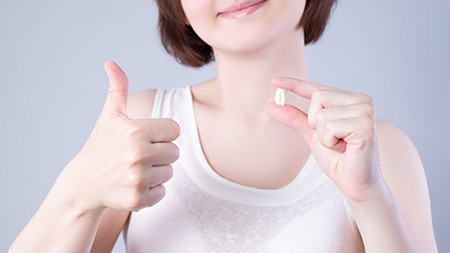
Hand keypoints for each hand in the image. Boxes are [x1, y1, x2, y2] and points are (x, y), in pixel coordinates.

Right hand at [59, 61, 179, 212]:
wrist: (84, 183)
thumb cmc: (101, 145)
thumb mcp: (110, 116)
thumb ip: (118, 88)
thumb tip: (110, 62)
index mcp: (135, 130)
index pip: (175, 129)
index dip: (162, 133)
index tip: (145, 137)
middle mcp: (137, 154)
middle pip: (175, 152)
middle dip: (161, 153)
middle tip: (139, 155)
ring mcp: (137, 178)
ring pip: (170, 172)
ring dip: (157, 172)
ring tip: (135, 170)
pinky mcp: (137, 199)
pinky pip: (163, 192)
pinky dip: (152, 191)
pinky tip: (134, 185)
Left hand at [266, 77, 383, 202]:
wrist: (355, 183)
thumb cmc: (338, 159)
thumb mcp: (312, 135)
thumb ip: (295, 119)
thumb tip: (271, 105)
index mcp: (351, 100)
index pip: (318, 89)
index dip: (295, 84)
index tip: (274, 80)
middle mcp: (362, 101)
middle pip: (318, 97)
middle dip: (315, 123)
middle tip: (333, 139)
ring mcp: (366, 112)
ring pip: (321, 115)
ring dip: (323, 136)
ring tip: (340, 145)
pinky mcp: (366, 126)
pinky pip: (330, 127)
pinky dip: (330, 142)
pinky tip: (345, 148)